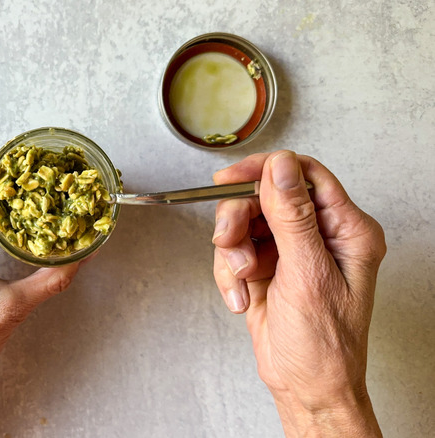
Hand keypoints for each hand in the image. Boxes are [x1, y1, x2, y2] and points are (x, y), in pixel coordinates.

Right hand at [211, 151, 385, 436]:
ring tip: (240, 279)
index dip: (266, 170)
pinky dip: (228, 274)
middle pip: (265, 198)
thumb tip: (282, 168)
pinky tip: (240, 297)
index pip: (305, 175)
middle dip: (240, 220)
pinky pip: (233, 252)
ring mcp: (291, 251)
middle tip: (228, 240)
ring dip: (232, 252)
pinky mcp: (266, 267)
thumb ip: (293, 218)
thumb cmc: (323, 345)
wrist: (305, 387)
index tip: (231, 179)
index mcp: (347, 230)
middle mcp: (320, 235)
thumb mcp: (308, 276)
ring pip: (243, 224)